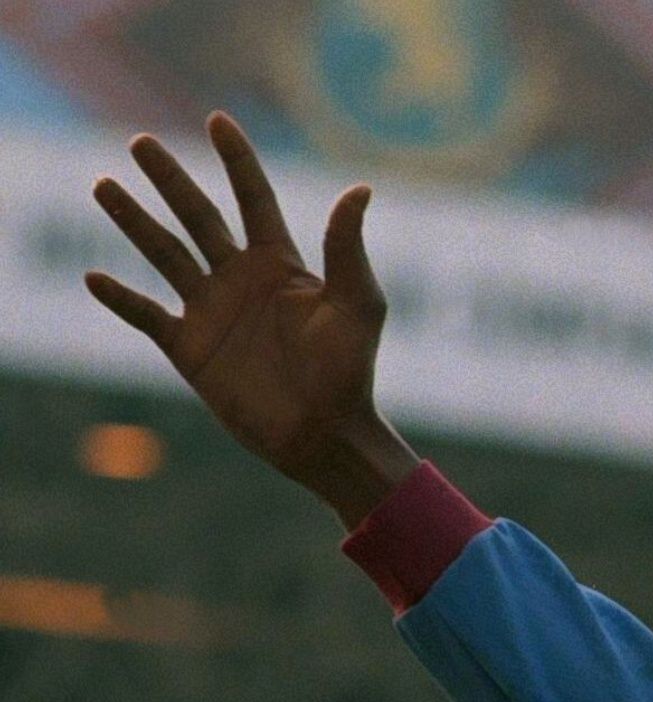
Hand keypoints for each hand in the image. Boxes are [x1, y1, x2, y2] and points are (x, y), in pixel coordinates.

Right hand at [86, 113, 418, 526]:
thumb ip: (348, 247)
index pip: (254, 198)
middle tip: (140, 140)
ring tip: (103, 185)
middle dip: (170, 179)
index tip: (218, 119)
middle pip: (198, 215)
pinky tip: (93, 276)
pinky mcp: (189, 348)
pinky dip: (120, 298)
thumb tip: (360, 188)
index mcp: (282, 264)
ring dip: (132, 221)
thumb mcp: (357, 304)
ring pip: (164, 253)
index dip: (237, 160)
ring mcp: (211, 311)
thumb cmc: (349, 371)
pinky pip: (146, 315)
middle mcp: (241, 279)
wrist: (323, 433)